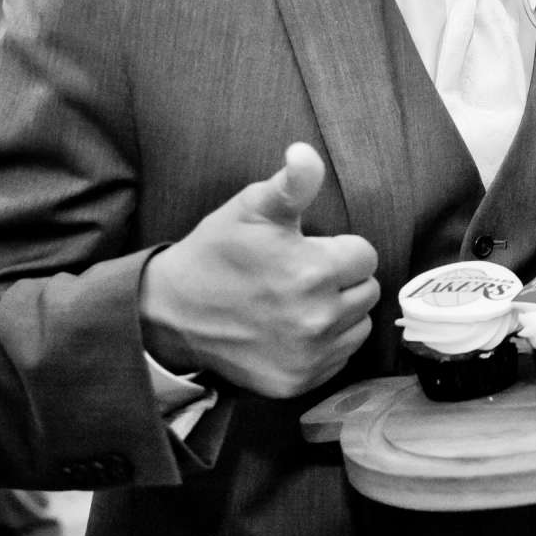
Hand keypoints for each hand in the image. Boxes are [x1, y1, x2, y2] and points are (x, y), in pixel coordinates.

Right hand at [139, 142, 379, 398]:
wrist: (168, 315)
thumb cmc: (214, 255)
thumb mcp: (249, 209)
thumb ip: (291, 184)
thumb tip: (306, 153)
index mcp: (314, 271)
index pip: (364, 255)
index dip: (338, 249)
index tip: (307, 250)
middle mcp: (318, 318)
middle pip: (367, 291)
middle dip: (342, 280)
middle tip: (302, 276)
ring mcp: (310, 356)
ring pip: (358, 326)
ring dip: (340, 313)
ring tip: (299, 302)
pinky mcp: (298, 382)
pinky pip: (338, 358)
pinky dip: (325, 345)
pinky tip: (293, 330)